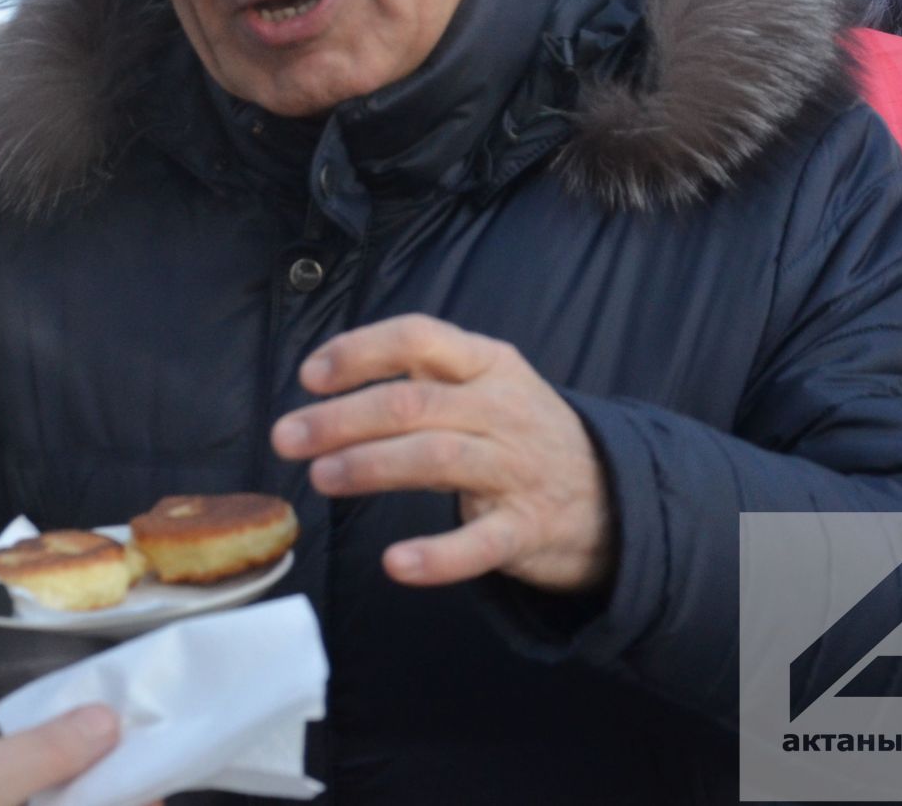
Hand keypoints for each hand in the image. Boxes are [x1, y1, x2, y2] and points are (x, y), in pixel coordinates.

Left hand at [269, 315, 614, 592]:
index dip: (360, 352)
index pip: (418, 338)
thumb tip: (324, 385)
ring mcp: (518, 469)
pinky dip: (438, 556)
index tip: (311, 375)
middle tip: (287, 437)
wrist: (614, 494)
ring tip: (320, 478)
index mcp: (487, 363)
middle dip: (342, 419)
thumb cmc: (519, 433)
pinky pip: (481, 543)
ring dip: (372, 467)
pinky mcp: (529, 529)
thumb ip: (419, 379)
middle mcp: (503, 409)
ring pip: (438, 459)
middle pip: (414, 405)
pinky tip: (396, 563)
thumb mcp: (484, 383)